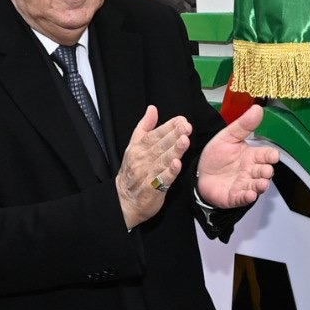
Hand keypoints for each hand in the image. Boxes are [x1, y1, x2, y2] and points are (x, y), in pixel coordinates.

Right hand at [116, 105, 190, 228]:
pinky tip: (178, 164)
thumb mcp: (134, 146)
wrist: (124, 200)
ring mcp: (146, 174)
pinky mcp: (152, 189)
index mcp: (139, 148)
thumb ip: (145, 127)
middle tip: (186, 127)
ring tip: (184, 140)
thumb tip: (152, 109)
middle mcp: (142, 159)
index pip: (154, 134)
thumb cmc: (132, 171)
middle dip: (173, 135)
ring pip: (162, 160)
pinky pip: (161, 179)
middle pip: (159, 145)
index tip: (181, 119)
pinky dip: (169, 172)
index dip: (168, 126)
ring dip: (174, 150)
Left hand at [196, 104, 278, 207]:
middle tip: (266, 171)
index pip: (266, 155)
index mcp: (252, 155)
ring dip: (261, 185)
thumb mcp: (228, 137)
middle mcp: (251, 171)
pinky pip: (243, 198)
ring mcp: (244, 184)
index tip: (273, 156)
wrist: (199, 173)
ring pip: (257, 186)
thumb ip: (243, 125)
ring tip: (262, 183)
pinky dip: (248, 197)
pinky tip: (250, 194)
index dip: (271, 156)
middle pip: (264, 171)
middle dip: (266, 172)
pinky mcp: (235, 196)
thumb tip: (258, 108)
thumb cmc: (217, 155)